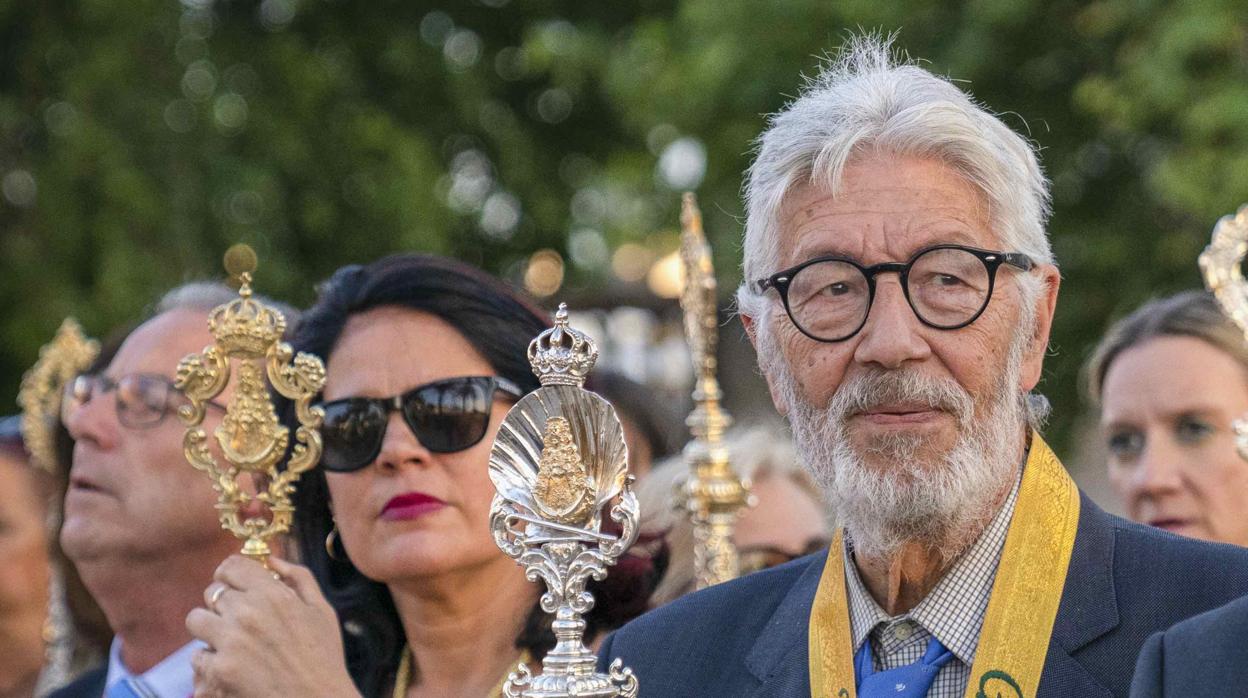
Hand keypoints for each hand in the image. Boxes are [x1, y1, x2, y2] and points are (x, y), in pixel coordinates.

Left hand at [187, 555, 361, 697]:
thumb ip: (299, 578)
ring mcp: (230, 642)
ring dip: (209, 628)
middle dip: (222, 604)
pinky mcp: (218, 671)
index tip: (233, 585)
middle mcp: (248, 613)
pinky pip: (197, 655)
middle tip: (237, 620)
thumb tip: (273, 559)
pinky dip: (210, 661)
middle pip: (212, 592)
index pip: (231, 566)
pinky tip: (230, 667)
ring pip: (196, 619)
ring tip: (227, 641)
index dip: (230, 574)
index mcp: (273, 594)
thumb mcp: (322, 611)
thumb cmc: (324, 659)